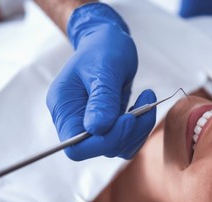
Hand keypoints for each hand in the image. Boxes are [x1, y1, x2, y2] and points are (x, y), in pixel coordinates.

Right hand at [47, 3, 155, 159]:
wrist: (109, 41)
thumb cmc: (103, 49)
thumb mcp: (104, 68)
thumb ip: (102, 99)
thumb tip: (98, 129)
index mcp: (64, 107)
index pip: (75, 146)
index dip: (103, 142)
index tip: (127, 120)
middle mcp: (74, 120)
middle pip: (97, 149)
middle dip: (126, 133)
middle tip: (144, 106)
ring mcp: (91, 124)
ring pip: (116, 147)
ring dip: (138, 129)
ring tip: (147, 99)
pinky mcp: (108, 124)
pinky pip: (126, 139)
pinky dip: (141, 127)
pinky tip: (145, 105)